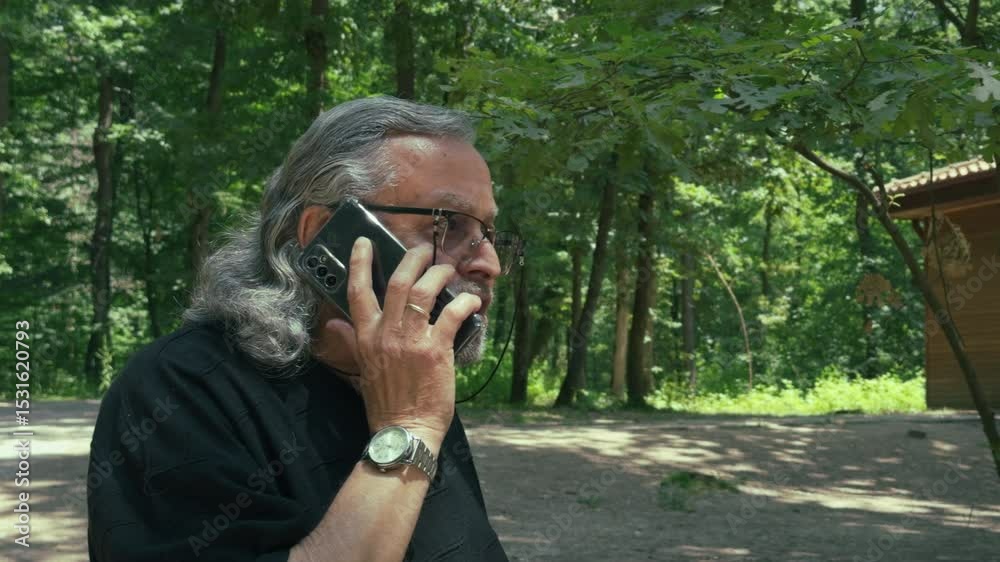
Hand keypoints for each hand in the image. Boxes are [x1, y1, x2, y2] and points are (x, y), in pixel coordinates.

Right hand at [320, 237, 480, 451]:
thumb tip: (335, 324)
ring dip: (439, 274)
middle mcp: (386, 333)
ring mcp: (410, 340)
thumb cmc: (385, 403)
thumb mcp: (361, 368)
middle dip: (412, 259)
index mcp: (366, 337)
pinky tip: (471, 302)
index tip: (364, 242)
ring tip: (447, 270)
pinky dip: (464, 303)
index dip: (360, 263)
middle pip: (397, 282)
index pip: (358, 291)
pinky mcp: (436, 349)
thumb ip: (351, 341)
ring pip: (423, 291)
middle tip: (424, 250)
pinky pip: (451, 314)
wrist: (404, 431)